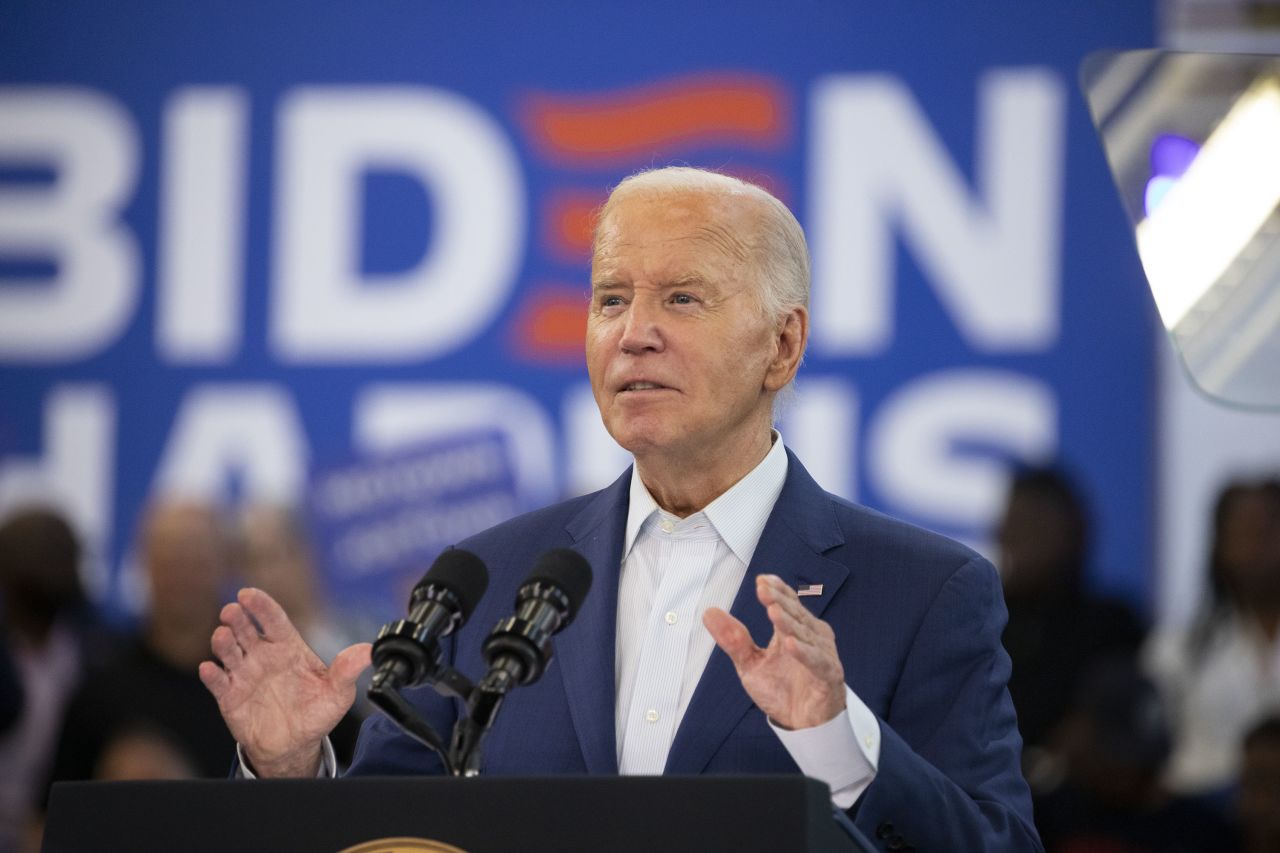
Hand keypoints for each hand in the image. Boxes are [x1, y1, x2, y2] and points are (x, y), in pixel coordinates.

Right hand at [198, 587, 370, 777]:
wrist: (295, 745)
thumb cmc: (315, 713)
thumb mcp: (338, 693)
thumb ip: (347, 670)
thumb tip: (367, 651)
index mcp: (288, 648)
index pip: (274, 620)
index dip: (261, 606)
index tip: (248, 593)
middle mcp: (263, 657)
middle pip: (246, 631)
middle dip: (238, 619)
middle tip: (231, 610)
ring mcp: (245, 675)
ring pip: (229, 652)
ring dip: (223, 642)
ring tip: (222, 634)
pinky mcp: (230, 697)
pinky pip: (218, 683)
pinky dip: (212, 675)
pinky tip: (210, 669)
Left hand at [702, 574, 844, 729]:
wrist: (803, 725)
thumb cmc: (782, 691)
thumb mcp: (750, 664)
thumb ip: (733, 640)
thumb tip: (709, 612)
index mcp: (792, 630)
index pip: (786, 603)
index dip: (775, 591)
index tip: (760, 581)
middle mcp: (810, 637)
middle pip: (795, 614)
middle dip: (779, 601)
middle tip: (763, 589)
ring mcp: (821, 655)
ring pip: (805, 635)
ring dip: (789, 623)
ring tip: (773, 611)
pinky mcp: (828, 676)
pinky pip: (817, 662)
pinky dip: (805, 653)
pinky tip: (790, 644)